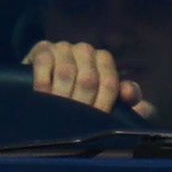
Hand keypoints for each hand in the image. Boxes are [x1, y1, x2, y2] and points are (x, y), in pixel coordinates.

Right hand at [26, 39, 143, 116]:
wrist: (44, 100)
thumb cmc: (79, 103)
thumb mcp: (103, 105)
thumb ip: (125, 102)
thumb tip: (130, 93)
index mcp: (104, 61)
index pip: (109, 83)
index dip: (102, 105)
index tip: (94, 122)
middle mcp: (86, 51)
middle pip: (88, 79)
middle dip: (81, 105)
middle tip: (73, 124)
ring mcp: (64, 47)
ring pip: (66, 71)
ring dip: (61, 96)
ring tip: (56, 114)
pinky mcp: (42, 48)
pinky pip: (44, 61)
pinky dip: (43, 82)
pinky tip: (42, 96)